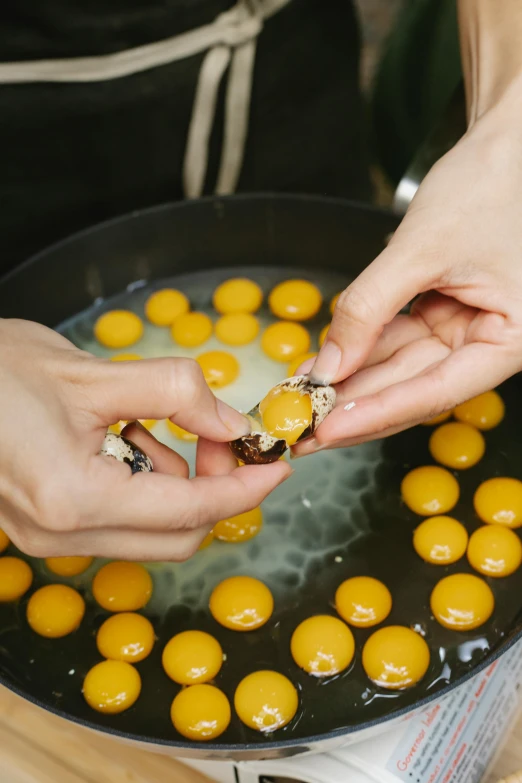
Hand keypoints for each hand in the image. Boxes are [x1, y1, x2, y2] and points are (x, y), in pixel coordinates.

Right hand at [0, 319, 290, 558]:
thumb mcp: (96, 372)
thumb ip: (175, 393)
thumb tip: (232, 420)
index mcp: (74, 498)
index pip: (190, 510)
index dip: (244, 488)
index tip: (277, 465)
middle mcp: (61, 533)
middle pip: (177, 536)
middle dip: (212, 486)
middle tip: (218, 433)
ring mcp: (48, 537)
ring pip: (150, 529)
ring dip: (171, 479)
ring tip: (144, 422)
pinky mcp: (43, 527)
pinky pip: (118, 519)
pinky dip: (140, 482)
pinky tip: (119, 437)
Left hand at [295, 106, 521, 453]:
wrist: (506, 145)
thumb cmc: (488, 185)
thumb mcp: (421, 249)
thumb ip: (369, 307)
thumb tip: (330, 365)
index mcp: (511, 338)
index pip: (434, 392)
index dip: (376, 413)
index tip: (329, 429)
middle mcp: (490, 343)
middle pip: (412, 388)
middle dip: (354, 406)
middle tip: (302, 427)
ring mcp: (465, 330)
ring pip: (398, 369)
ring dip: (350, 382)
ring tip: (301, 400)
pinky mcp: (443, 314)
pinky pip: (396, 340)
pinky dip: (360, 350)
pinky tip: (323, 365)